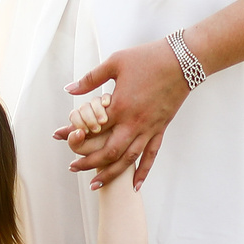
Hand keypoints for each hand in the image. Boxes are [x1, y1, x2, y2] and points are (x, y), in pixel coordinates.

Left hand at [64, 40, 187, 188]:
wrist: (183, 61)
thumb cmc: (148, 58)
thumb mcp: (115, 63)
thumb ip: (91, 78)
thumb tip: (69, 89)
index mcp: (119, 106)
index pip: (91, 127)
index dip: (73, 134)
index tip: (60, 138)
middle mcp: (133, 122)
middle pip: (108, 152)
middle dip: (88, 163)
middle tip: (73, 168)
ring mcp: (149, 128)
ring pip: (128, 159)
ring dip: (110, 173)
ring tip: (96, 184)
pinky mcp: (160, 129)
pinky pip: (151, 155)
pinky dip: (142, 172)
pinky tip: (135, 186)